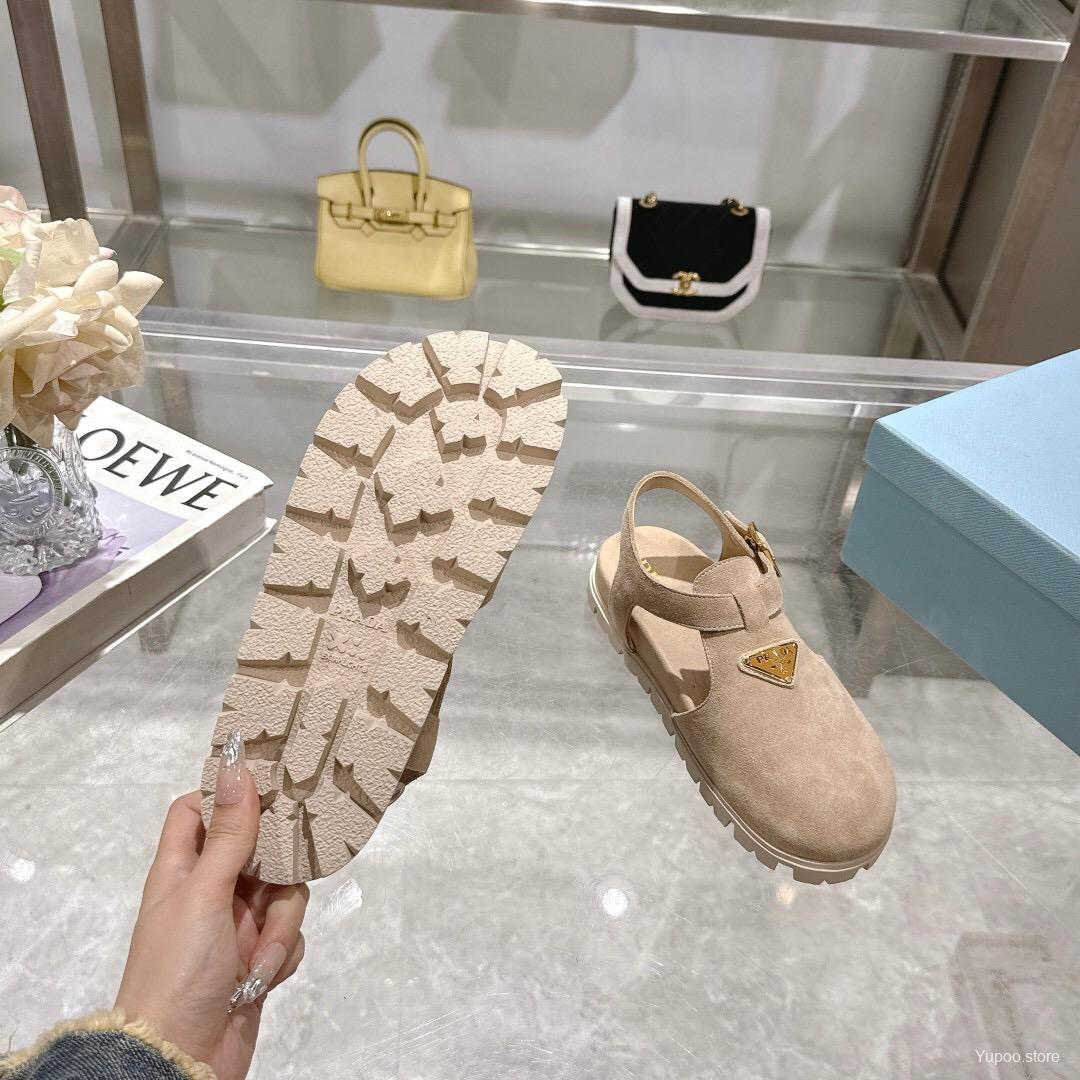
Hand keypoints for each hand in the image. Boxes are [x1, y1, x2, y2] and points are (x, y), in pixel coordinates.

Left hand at [116, 735, 308, 1079]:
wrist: (180, 1059)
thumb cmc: (178, 969)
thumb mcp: (204, 892)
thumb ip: (229, 832)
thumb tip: (236, 765)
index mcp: (180, 869)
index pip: (197, 811)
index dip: (225, 795)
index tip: (266, 782)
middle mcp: (208, 892)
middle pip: (257, 850)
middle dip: (278, 867)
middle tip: (290, 865)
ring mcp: (234, 926)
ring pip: (282, 893)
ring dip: (279, 924)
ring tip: (260, 956)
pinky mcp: (257, 958)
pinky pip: (288, 934)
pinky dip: (281, 953)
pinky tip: (262, 977)